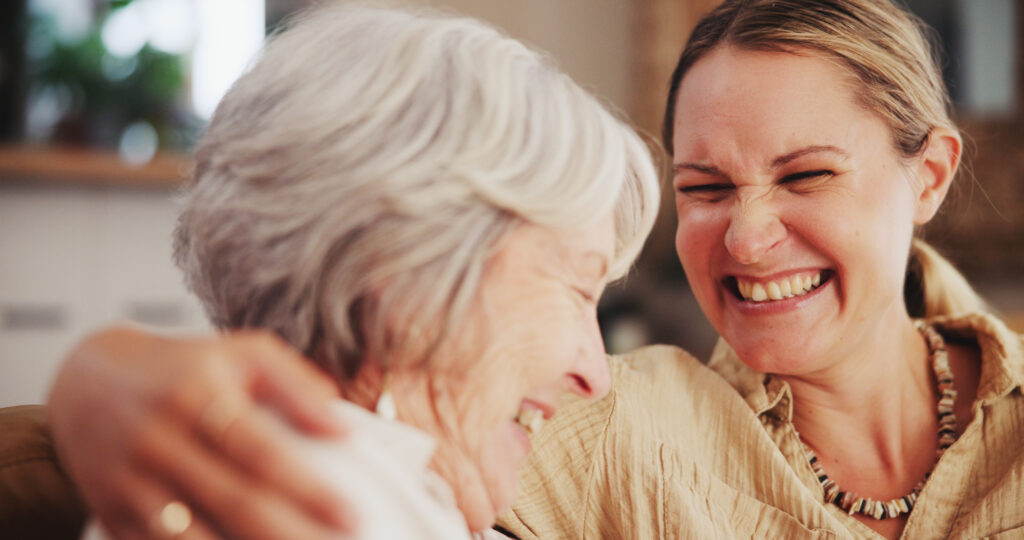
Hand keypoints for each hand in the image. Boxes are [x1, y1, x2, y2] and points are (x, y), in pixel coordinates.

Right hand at [48, 326, 355, 538]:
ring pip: (192, 539)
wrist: (87, 384)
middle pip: (233, 502)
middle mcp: (159, 441)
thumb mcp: (242, 354)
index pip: (260, 453)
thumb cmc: (187, 368)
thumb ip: (295, 384)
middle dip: (291, 533)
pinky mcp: (112, 515)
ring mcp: (131, 484)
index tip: (352, 514)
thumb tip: (344, 427)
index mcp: (197, 397)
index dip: (307, 489)